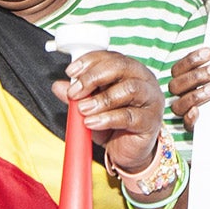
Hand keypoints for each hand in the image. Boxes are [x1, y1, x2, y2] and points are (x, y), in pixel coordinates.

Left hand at [57, 49, 165, 171]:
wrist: (127, 152)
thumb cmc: (113, 124)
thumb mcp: (91, 107)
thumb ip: (77, 96)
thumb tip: (58, 86)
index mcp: (130, 71)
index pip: (111, 57)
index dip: (89, 62)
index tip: (71, 72)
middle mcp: (144, 80)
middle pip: (121, 67)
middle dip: (93, 77)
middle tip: (74, 92)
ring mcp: (151, 100)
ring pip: (129, 89)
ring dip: (101, 99)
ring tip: (83, 109)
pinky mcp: (151, 121)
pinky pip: (130, 116)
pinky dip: (107, 119)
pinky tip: (92, 123)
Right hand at [169, 47, 209, 131]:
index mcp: (182, 81)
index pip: (178, 69)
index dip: (191, 60)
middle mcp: (181, 96)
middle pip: (177, 85)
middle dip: (197, 76)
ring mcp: (186, 111)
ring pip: (179, 105)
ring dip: (196, 95)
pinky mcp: (194, 126)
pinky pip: (186, 124)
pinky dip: (190, 117)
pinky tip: (197, 111)